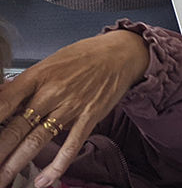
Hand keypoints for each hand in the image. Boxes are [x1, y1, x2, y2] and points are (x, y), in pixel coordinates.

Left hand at [0, 30, 149, 186]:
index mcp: (39, 75)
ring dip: (17, 162)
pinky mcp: (89, 117)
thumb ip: (26, 84)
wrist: (121, 53)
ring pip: (37, 139)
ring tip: (4, 178)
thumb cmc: (85, 56)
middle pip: (17, 126)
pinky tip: (45, 180)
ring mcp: (71, 106)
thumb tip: (2, 99)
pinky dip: (57, 165)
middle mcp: (52, 92)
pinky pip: (70, 145)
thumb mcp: (50, 62)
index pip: (5, 101)